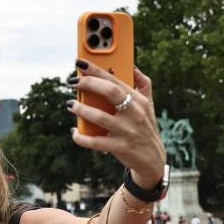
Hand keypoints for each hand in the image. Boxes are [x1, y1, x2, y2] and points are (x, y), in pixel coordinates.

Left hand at [67, 60, 165, 185]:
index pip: (116, 80)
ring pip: (100, 117)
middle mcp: (135, 114)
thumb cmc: (146, 127)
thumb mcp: (149, 105)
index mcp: (139, 100)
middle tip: (72, 81)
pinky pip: (96, 141)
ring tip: (70, 104)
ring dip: (82, 109)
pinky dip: (82, 137)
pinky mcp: (120, 147)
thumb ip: (143, 84)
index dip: (97, 70)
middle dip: (89, 84)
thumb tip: (133, 65)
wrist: (153, 160)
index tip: (80, 63)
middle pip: (110, 93)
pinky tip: (74, 132)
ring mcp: (127, 131)